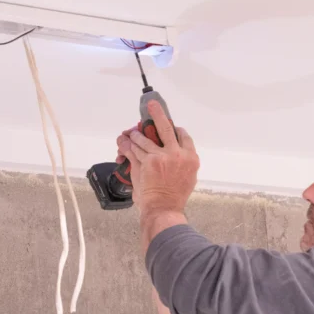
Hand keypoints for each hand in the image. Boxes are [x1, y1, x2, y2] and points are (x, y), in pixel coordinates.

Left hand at [116, 100, 199, 214]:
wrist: (164, 208)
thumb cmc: (175, 197)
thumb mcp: (188, 178)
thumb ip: (183, 162)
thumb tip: (175, 153)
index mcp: (190, 158)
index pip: (183, 136)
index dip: (174, 129)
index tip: (169, 126)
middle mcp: (177, 154)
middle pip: (166, 128)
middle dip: (157, 114)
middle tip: (151, 104)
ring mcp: (161, 156)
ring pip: (145, 139)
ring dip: (136, 135)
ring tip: (130, 133)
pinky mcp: (146, 161)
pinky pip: (134, 149)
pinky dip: (126, 145)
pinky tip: (123, 141)